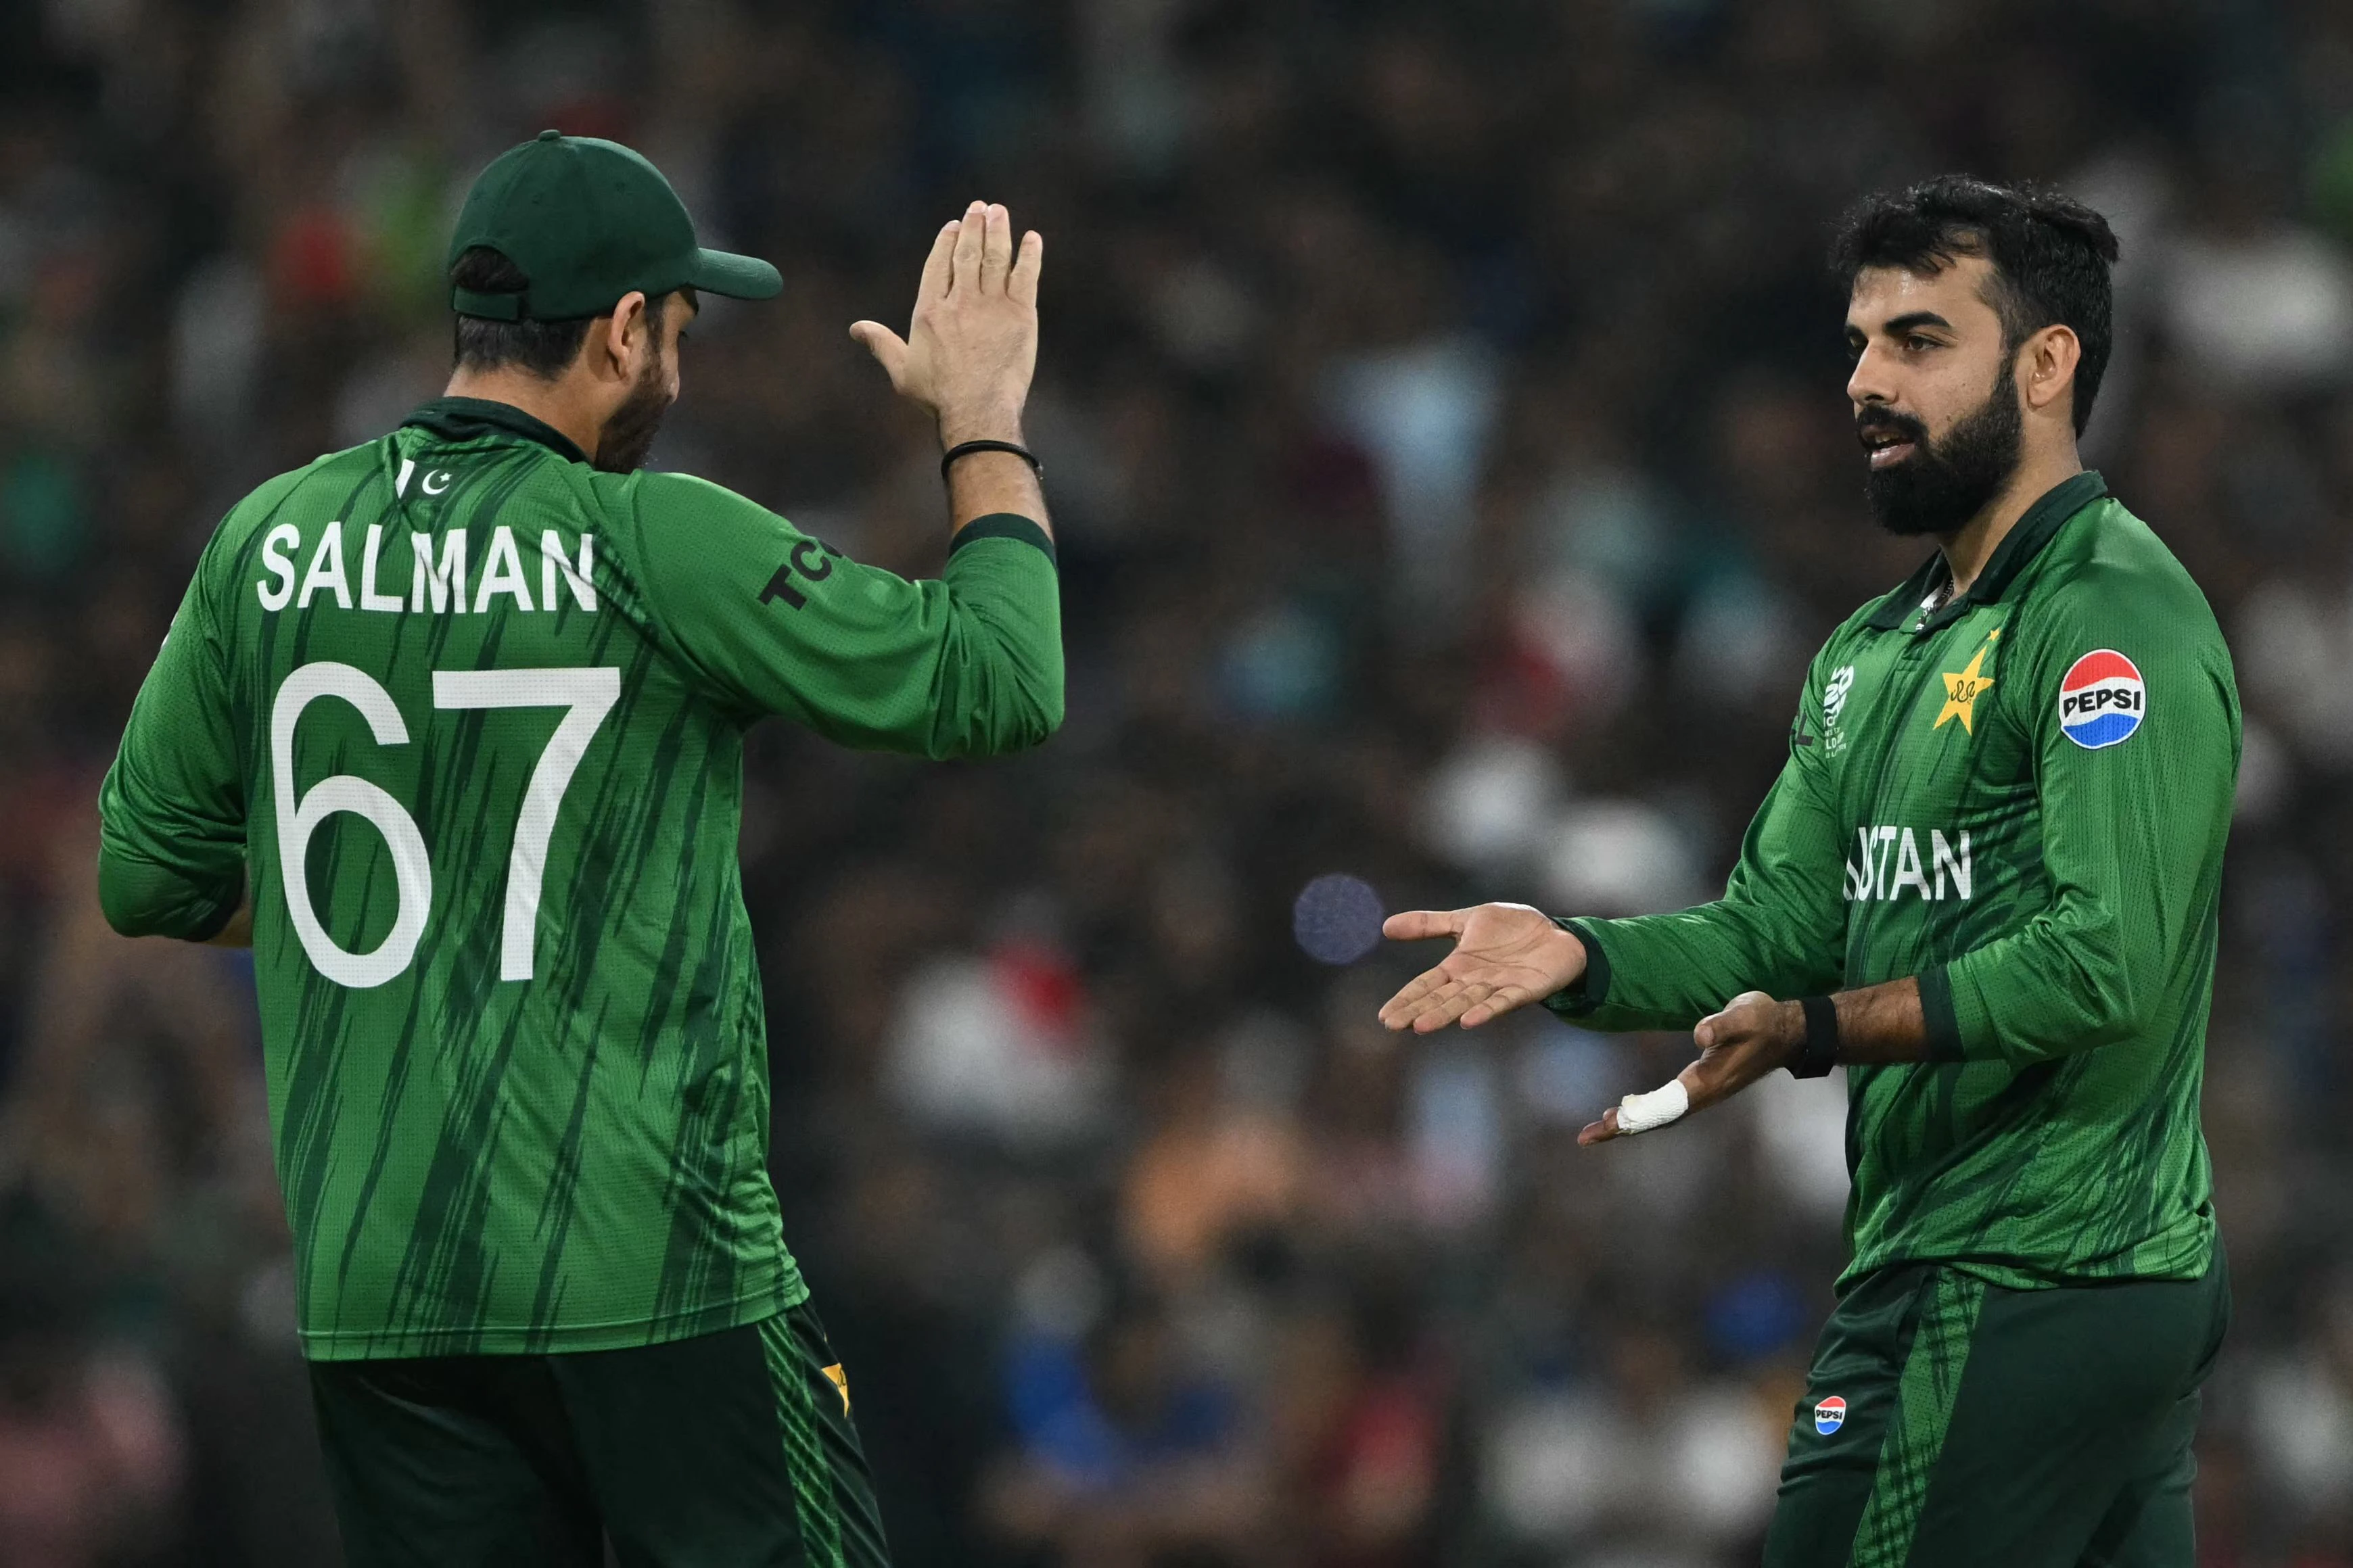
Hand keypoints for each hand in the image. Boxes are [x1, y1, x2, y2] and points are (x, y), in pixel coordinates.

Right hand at [850, 201, 1042, 446]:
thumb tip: (856, 328)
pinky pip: (1026, 277)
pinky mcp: (1020, 316)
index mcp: (930, 310)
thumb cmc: (938, 396)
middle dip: (973, 226)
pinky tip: (1033, 239)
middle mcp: (960, 301)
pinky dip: (1030, 256)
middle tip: (980, 207)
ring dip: (998, 231)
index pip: (938, 264)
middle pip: (967, 253)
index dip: (946, 241)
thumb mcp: (901, 371)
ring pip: (995, 258)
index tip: (954, 225)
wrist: (978, 411)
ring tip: (999, 212)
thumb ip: (881, 343)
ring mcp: (991, 306)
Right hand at [1377, 903, 1587, 1032]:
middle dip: (1417, 1011)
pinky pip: (1502, 1002)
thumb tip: (1385, 927)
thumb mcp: (1466, 920)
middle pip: (1441, 998)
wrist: (1556, 935)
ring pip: (1466, 1003)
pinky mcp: (1524, 990)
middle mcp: (1474, 982)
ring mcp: (1498, 987)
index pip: (1426, 985)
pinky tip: (1468, 1021)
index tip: (1384, 1016)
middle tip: (1393, 1025)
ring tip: (1421, 1026)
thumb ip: (1430, 925)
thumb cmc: (1511, 930)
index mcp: (1458, 967)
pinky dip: (1485, 1011)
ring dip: (1444, 1015)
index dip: (1406, 999)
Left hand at [1577, 990, 1800, 1144]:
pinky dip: (1644, 1111)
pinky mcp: (1703, 1086)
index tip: (1608, 1124)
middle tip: (1586, 1137)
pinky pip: (1667, 1106)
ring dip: (1631, 1122)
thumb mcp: (1746, 1015)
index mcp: (1708, 1083)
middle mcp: (1703, 1094)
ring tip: (1599, 1128)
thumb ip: (1722, 1024)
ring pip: (1660, 1115)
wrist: (1787, 1031)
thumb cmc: (1764, 1020)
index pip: (1662, 1106)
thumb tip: (1699, 1034)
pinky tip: (1627, 1107)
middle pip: (1656, 1118)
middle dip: (1622, 1128)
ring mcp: (1703, 1093)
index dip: (1635, 1116)